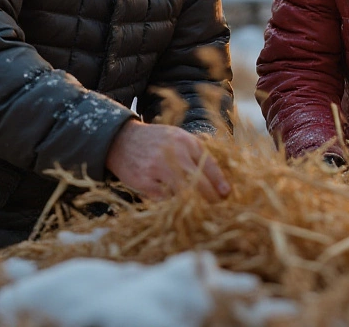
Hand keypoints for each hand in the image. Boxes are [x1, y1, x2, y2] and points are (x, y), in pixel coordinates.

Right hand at [105, 121, 230, 201]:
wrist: (121, 140)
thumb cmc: (157, 142)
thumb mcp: (179, 139)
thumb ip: (196, 154)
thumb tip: (219, 180)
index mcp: (185, 142)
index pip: (208, 164)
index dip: (219, 181)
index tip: (226, 194)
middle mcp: (173, 154)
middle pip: (199, 181)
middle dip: (210, 197)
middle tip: (215, 205)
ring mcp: (157, 168)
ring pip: (182, 192)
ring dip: (193, 204)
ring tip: (199, 209)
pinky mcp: (143, 181)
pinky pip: (163, 199)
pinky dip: (171, 204)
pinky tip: (177, 206)